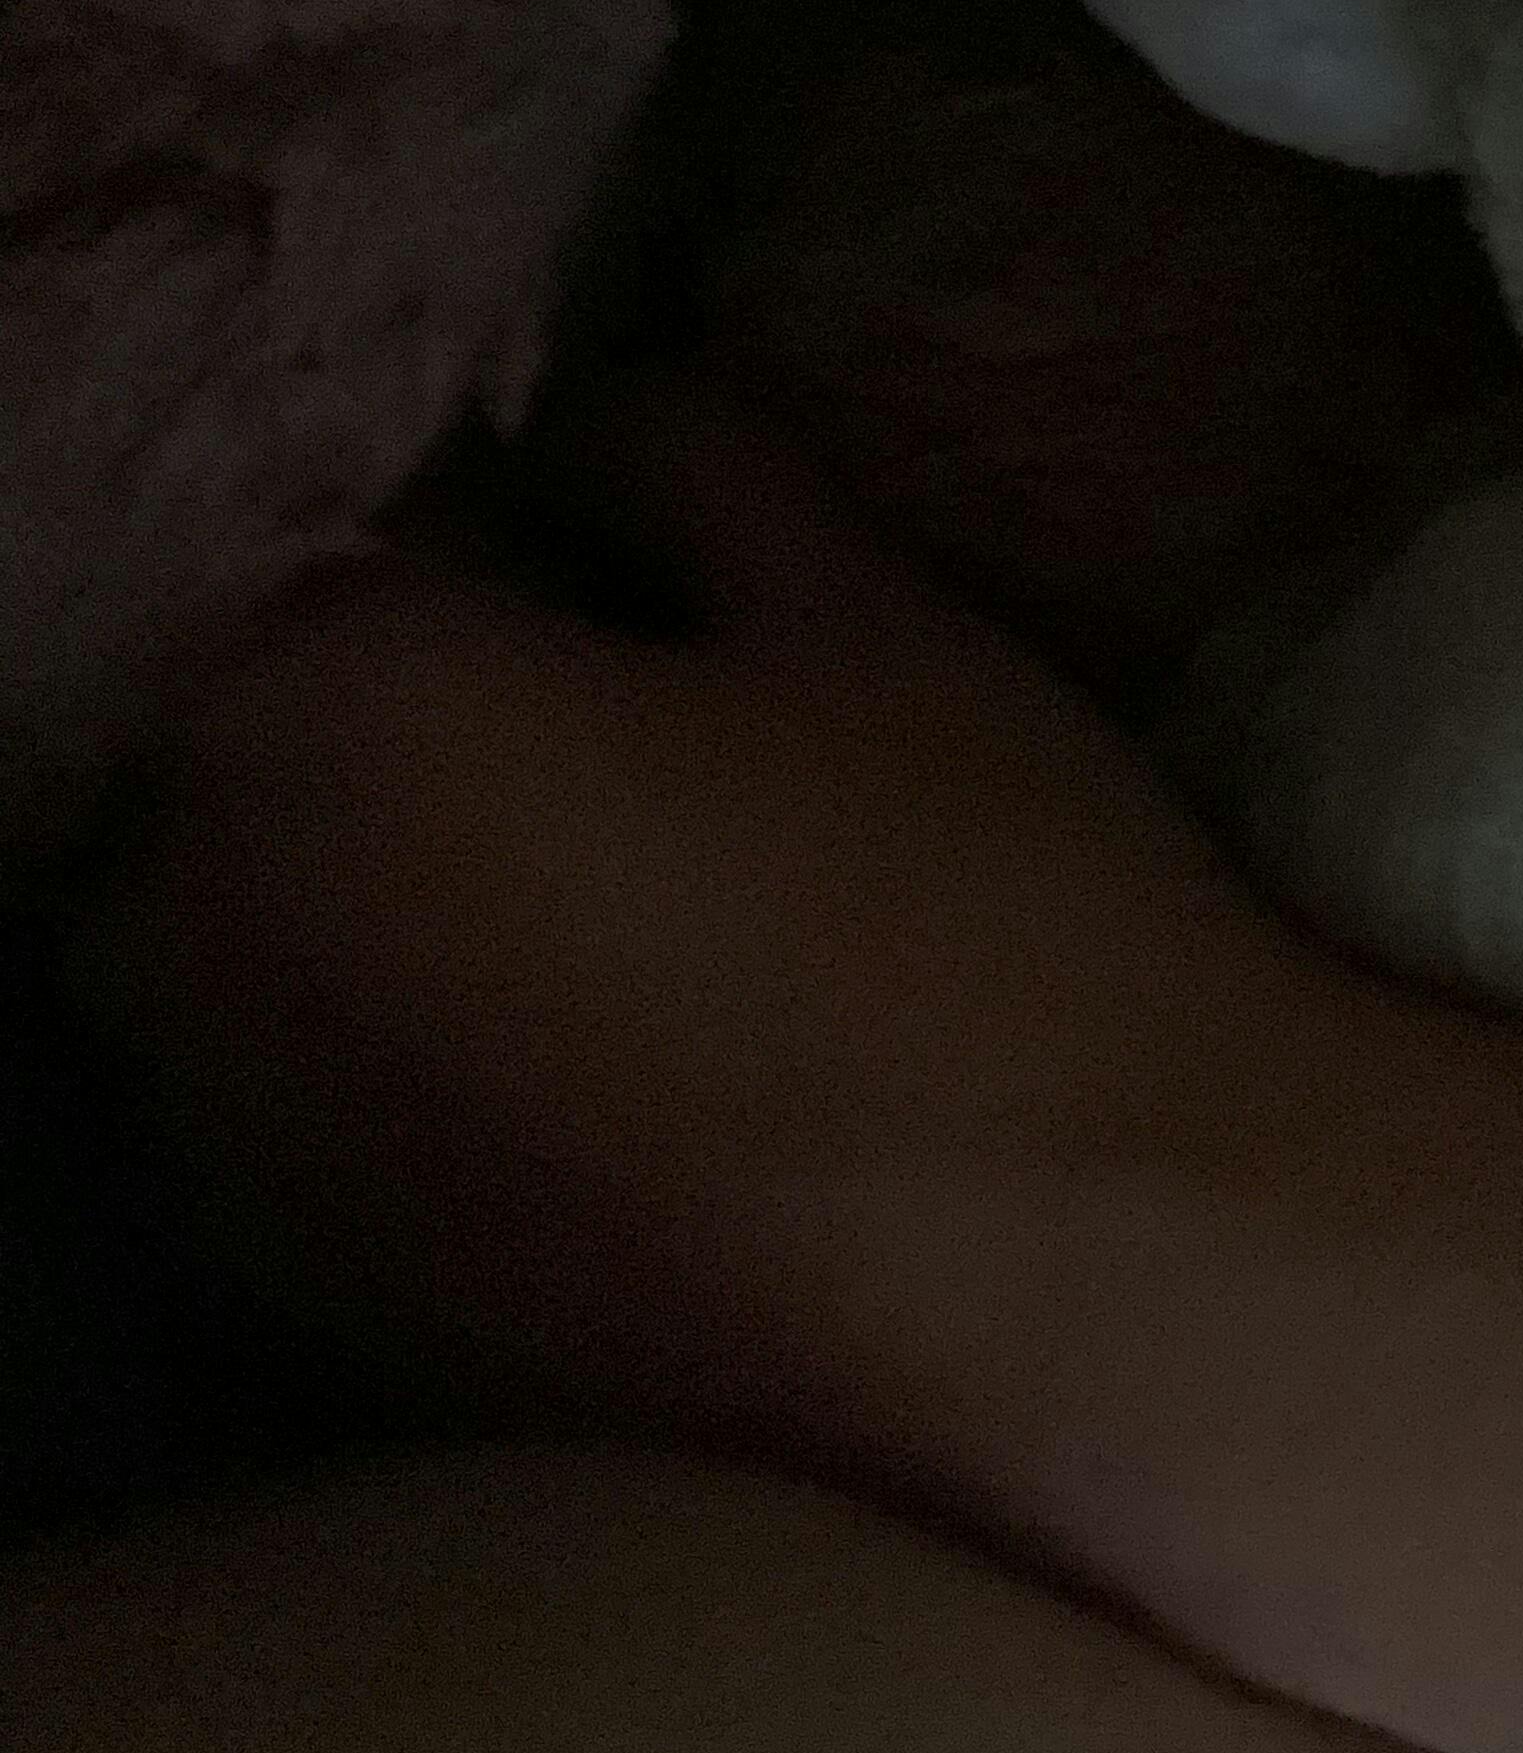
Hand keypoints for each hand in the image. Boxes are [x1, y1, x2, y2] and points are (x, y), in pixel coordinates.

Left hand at [72, 380, 1309, 1391]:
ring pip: (262, 965)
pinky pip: (311, 1140)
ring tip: (637, 956)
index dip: (509, 575)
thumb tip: (601, 434)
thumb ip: (690, 469)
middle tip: (646, 787)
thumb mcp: (877, 620)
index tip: (638, 613)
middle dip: (408, 757)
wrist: (1094, 1291)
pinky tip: (620, 1105)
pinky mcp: (318, 1318)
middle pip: (261, 773)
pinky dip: (414, 1100)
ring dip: (391, 932)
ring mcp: (235, 1148)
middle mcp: (199, 925)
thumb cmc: (994, 912)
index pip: (352, 565)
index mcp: (318, 703)